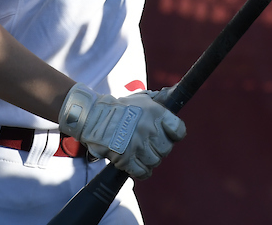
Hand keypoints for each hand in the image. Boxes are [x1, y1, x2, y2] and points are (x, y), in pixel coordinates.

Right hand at [58, 83, 185, 179]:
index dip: (174, 135)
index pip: (178, 130)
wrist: (93, 116)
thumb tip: (171, 101)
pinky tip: (136, 166)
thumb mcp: (141, 100)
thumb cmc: (118, 108)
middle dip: (159, 149)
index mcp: (155, 112)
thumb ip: (158, 105)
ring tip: (141, 154)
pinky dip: (141, 171)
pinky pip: (142, 172)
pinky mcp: (126, 158)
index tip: (170, 136)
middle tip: (150, 145)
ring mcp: (137, 144)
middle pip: (166, 149)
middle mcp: (148, 128)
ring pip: (155, 161)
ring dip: (149, 160)